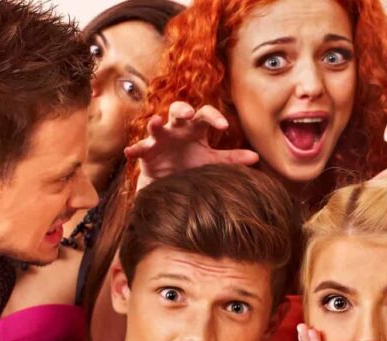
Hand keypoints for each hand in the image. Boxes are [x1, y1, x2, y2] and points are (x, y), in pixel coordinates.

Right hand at [124, 102, 259, 189]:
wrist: (172, 184)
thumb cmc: (193, 166)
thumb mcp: (213, 162)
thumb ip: (232, 158)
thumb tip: (256, 157)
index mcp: (195, 129)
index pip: (205, 115)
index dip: (214, 118)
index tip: (224, 126)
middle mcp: (177, 129)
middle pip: (178, 111)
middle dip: (182, 110)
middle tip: (189, 113)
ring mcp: (160, 139)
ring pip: (156, 125)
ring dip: (155, 123)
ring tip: (156, 122)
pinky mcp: (146, 152)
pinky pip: (140, 148)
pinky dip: (135, 149)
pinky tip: (130, 153)